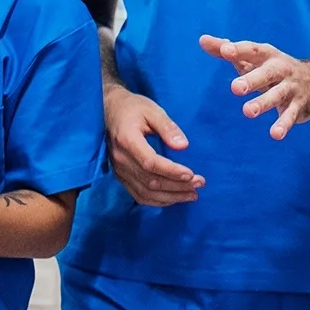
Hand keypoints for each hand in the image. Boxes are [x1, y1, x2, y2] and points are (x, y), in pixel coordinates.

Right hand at [104, 86, 204, 206]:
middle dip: (178, 186)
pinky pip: (138, 195)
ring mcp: (119, 170)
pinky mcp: (120, 176)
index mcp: (127, 140)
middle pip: (150, 181)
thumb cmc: (132, 108)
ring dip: (171, 197)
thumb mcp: (152, 110)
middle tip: (200, 184)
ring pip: (146, 192)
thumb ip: (168, 127)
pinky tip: (174, 198)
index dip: (172, 172)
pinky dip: (158, 201)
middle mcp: (120, 159)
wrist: (109, 111)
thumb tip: (183, 146)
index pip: (150, 163)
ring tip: (192, 194)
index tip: (192, 174)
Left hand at [199, 35, 309, 139]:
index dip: (238, 49)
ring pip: (277, 95)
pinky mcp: (298, 106)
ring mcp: (291, 88)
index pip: (252, 50)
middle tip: (235, 88)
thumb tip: (202, 40)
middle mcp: (281, 69)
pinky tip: (275, 134)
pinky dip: (283, 125)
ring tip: (248, 111)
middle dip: (252, 79)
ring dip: (263, 103)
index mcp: (267, 55)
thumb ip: (228, 50)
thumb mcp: (253, 58)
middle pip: (267, 73)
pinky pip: (290, 116)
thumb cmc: (274, 69)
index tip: (224, 50)